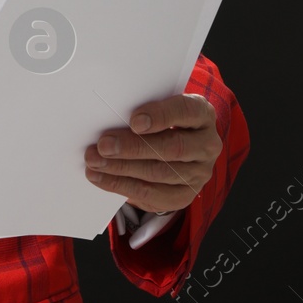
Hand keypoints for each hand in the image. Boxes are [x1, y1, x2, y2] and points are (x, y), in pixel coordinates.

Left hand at [83, 92, 218, 213]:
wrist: (179, 150)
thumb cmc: (162, 121)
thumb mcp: (158, 109)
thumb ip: (143, 112)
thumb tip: (107, 120)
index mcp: (202, 114)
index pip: (186, 110)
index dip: (161, 115)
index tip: (134, 121)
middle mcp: (207, 144)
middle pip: (172, 147)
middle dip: (133, 147)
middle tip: (103, 145)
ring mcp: (199, 172)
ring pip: (159, 173)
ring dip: (122, 168)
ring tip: (95, 162)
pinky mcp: (185, 194)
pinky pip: (152, 194)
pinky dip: (122, 185)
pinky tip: (101, 178)